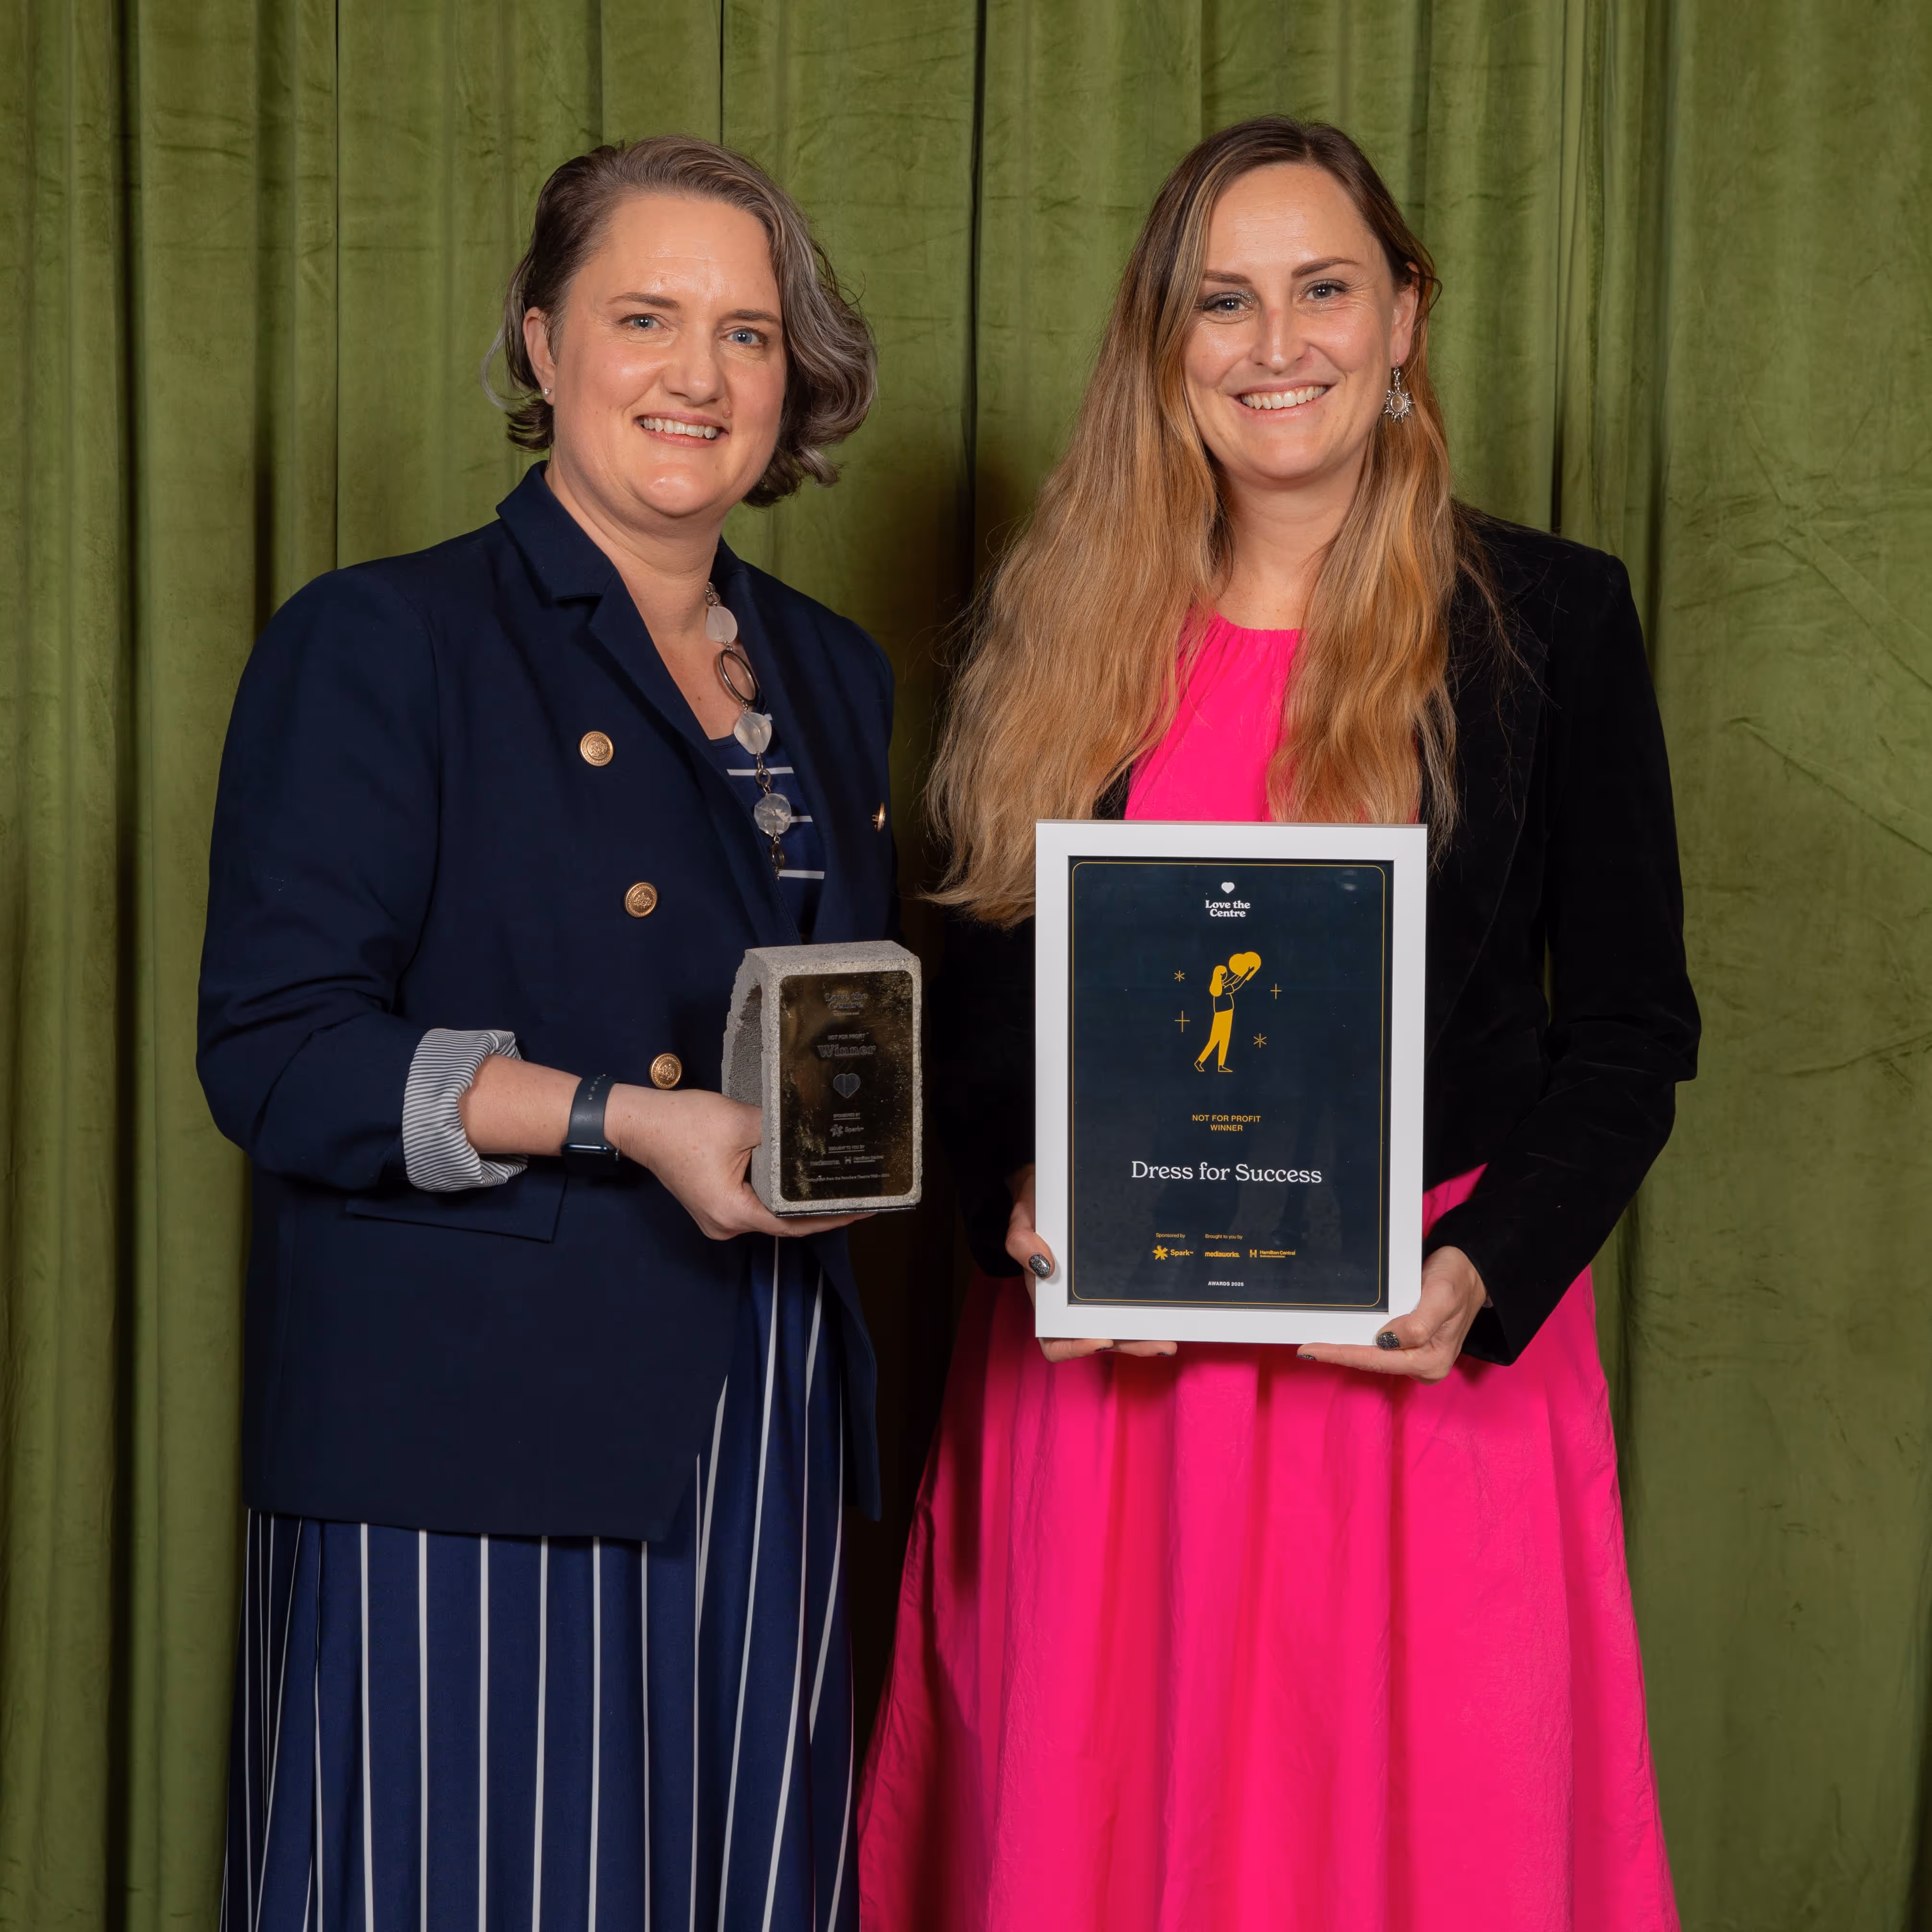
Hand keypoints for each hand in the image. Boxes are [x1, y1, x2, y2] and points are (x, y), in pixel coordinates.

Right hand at [608, 1084, 868, 1241]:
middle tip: (855, 1190)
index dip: (830, 1218)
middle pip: (783, 1221)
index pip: (793, 1224)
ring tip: (833, 1182)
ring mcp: (718, 1217)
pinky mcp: (715, 1203)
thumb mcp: (742, 1121)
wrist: (641, 1122)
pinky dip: (775, 1191)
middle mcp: (725, 1225)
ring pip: (768, 1211)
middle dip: (817, 1207)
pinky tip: (796, 1176)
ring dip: (795, 1198)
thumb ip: (783, 1133)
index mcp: (731, 1213)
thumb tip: (820, 1133)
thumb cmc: (683, 1123)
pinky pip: (754, 1202)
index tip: (862, 1210)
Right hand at [1004, 1163, 1176, 1362]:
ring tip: (1170, 1336)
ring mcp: (1098, 1293)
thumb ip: (1022, 1244)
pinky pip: (1134, 1299)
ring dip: (1147, 1334)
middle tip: (1160, 1344)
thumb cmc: (1035, 1210)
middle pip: (1102, 1338)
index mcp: (1048, 1300)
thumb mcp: (1021, 1222)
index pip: (1056, 1340)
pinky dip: (1151, 1307)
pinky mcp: (1118, 1278)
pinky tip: (1172, 1305)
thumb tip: (1044, 1266)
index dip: (1075, 1347)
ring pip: (1124, 1325)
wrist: (1055, 1188)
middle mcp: (1075, 1304)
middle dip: (1131, 1344)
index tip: (1101, 1339)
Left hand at [1295, 1244, 1488, 1381]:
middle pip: (1372, 1362)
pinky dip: (1358, 1340)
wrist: (1473, 1271)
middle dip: (1339, 1354)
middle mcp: (1424, 1365)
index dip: (1342, 1354)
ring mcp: (1417, 1357)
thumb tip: (1386, 1341)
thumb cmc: (1458, 1280)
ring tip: (1315, 1342)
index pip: (1377, 1360)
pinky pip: (1378, 1347)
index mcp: (1431, 1361)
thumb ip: (1418, 1323)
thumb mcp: (1441, 1297)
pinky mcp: (1411, 1346)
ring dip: (1346, 1348)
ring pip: (1373, 1356)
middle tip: (1306, 1345)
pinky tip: (1339, 1334)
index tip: (1311, 1349)